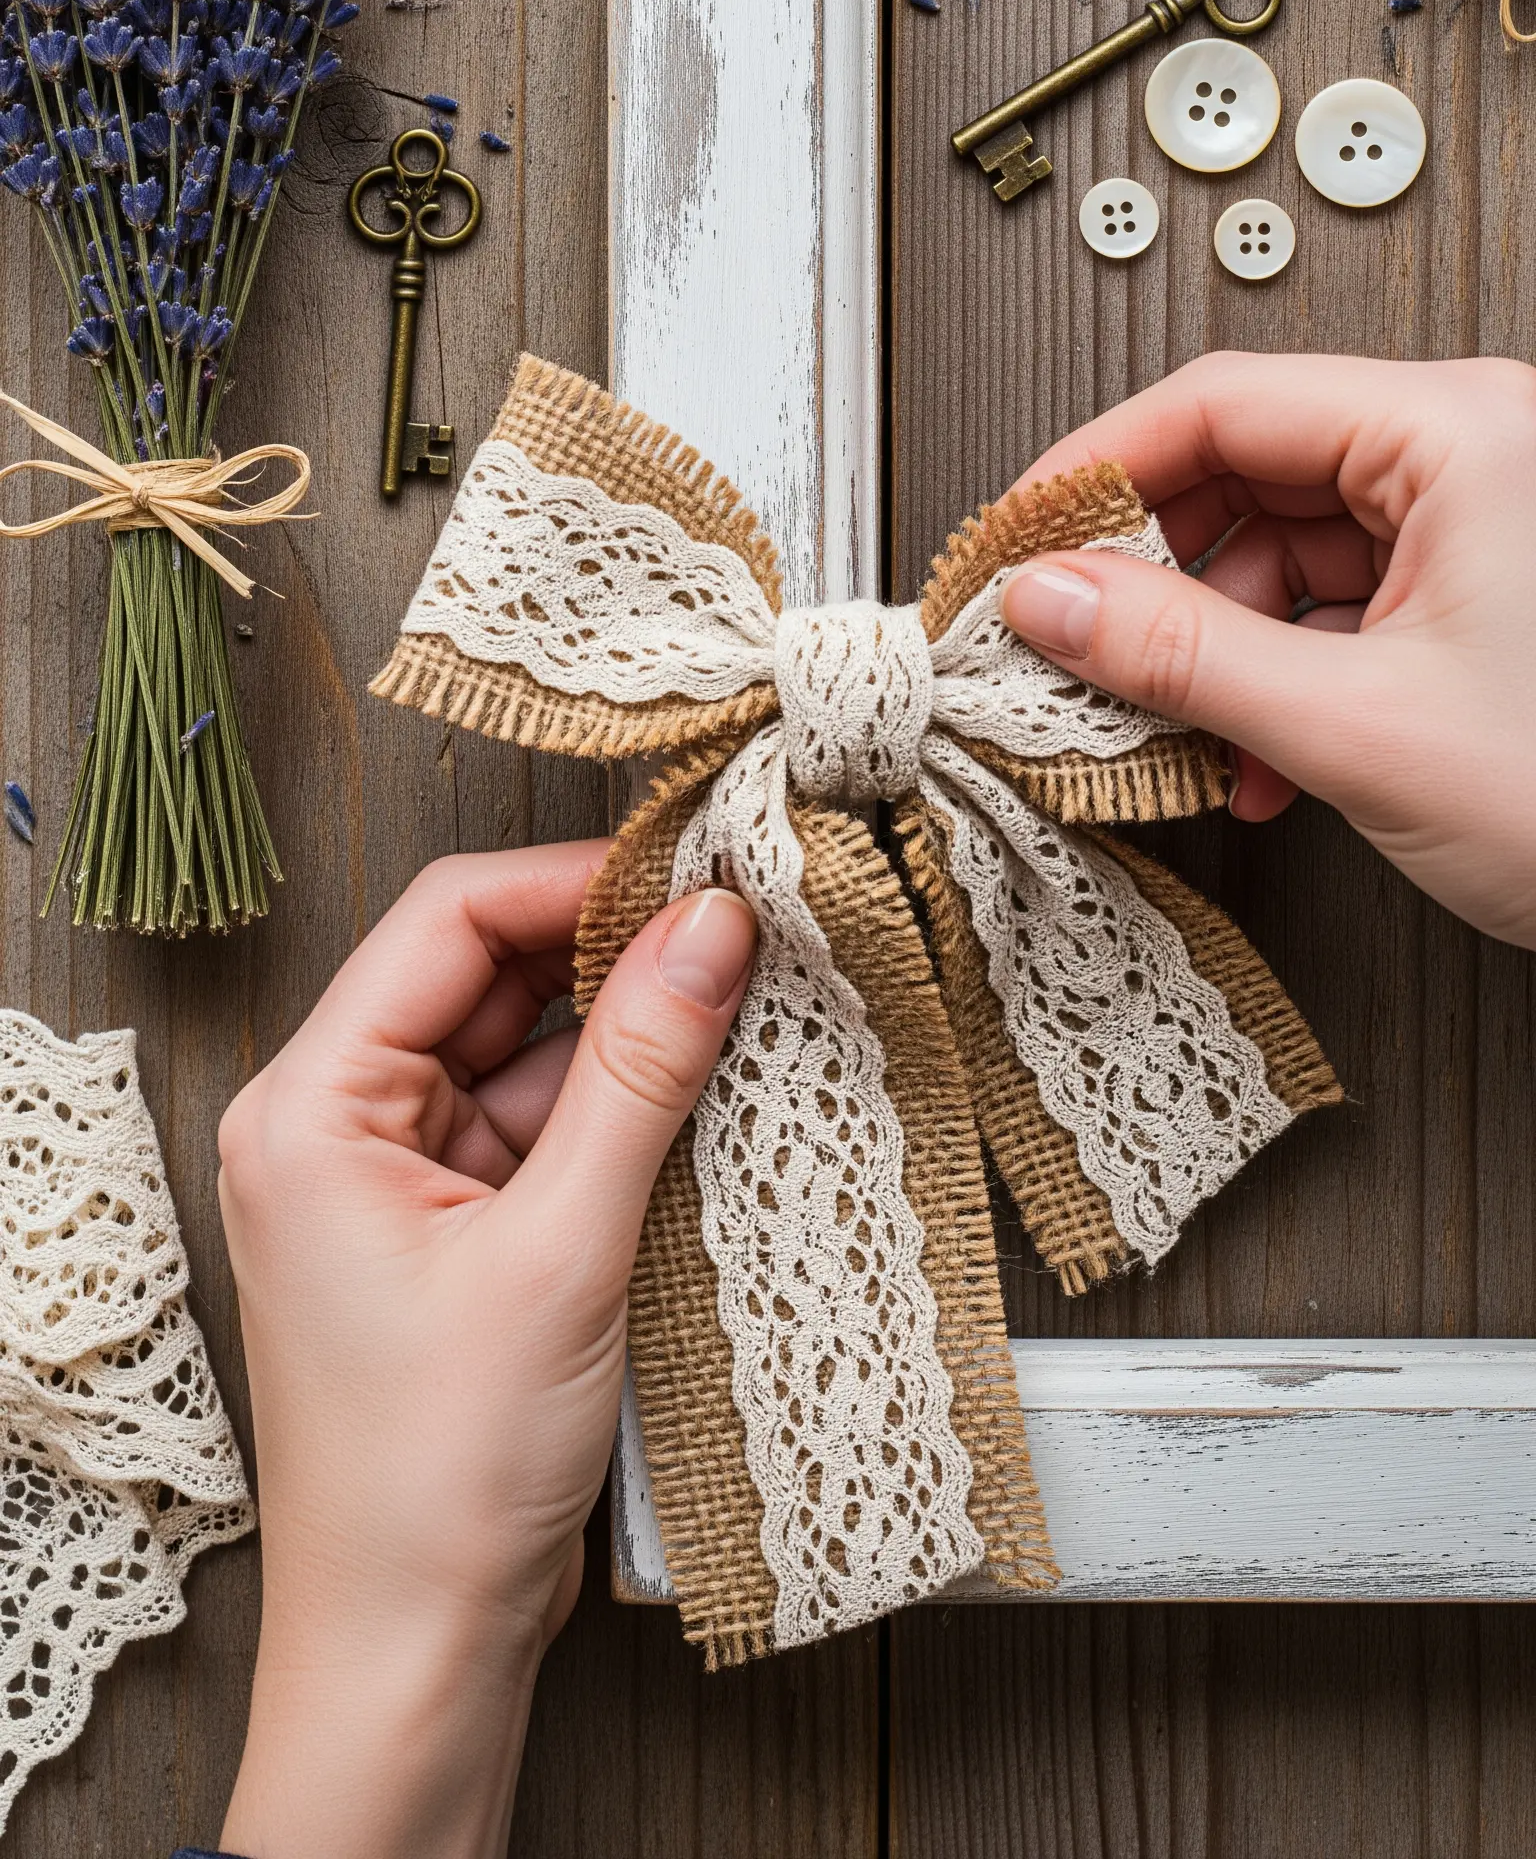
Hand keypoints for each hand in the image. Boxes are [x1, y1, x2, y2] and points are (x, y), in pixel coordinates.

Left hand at [217, 844, 755, 1858]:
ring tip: (743, 1012)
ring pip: (525, 1053)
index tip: (694, 874)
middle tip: (740, 934)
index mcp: (310, 1107)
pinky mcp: (451, 1238)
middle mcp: (336, 1127)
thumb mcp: (560, 1253)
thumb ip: (642, 1074)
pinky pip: (540, 1131)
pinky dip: (619, 1116)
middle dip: (612, 954)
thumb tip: (710, 928)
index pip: (447, 922)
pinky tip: (705, 1100)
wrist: (414, 1656)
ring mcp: (394, 1184)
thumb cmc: (437, 1481)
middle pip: (486, 978)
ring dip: (627, 1037)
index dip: (574, 882)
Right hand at [998, 351, 1535, 946]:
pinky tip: (1256, 759)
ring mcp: (1477, 524)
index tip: (1018, 538)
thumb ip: (1182, 656)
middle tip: (1067, 640)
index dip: (1099, 470)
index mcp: (1463, 433)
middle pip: (1248, 470)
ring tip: (1171, 731)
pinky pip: (1334, 604)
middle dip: (1156, 575)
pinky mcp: (1477, 595)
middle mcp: (1472, 454)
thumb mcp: (1359, 727)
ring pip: (1283, 548)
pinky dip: (1278, 676)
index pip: (1224, 402)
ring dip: (1215, 647)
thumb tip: (1052, 599)